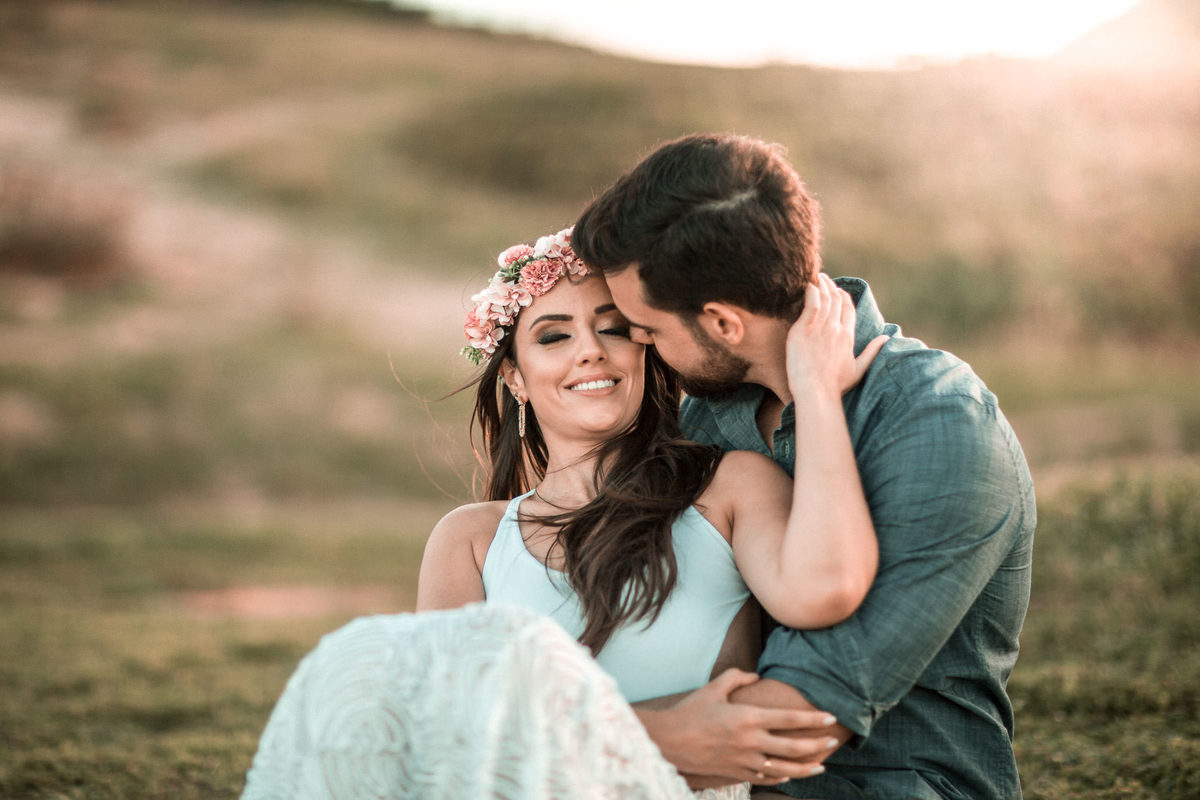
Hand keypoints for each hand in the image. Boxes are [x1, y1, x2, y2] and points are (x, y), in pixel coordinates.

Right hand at [636, 669, 840, 787]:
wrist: (669, 741)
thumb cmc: (691, 711)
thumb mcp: (714, 688)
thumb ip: (736, 678)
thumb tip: (755, 676)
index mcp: (748, 717)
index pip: (788, 719)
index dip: (812, 719)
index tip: (830, 718)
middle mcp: (750, 741)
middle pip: (792, 747)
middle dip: (816, 745)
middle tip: (832, 742)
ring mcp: (744, 760)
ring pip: (783, 768)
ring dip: (805, 768)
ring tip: (821, 765)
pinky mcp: (736, 773)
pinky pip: (765, 778)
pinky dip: (781, 777)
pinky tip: (791, 775)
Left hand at [786, 274, 886, 398]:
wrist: (815, 391)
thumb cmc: (835, 385)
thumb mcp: (859, 369)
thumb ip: (872, 351)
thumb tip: (886, 338)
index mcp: (848, 336)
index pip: (848, 309)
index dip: (844, 297)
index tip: (838, 290)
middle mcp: (835, 329)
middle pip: (836, 301)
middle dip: (831, 287)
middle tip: (824, 278)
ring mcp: (819, 328)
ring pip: (824, 299)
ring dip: (822, 285)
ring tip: (817, 277)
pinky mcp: (803, 330)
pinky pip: (810, 304)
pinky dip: (811, 292)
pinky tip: (809, 285)